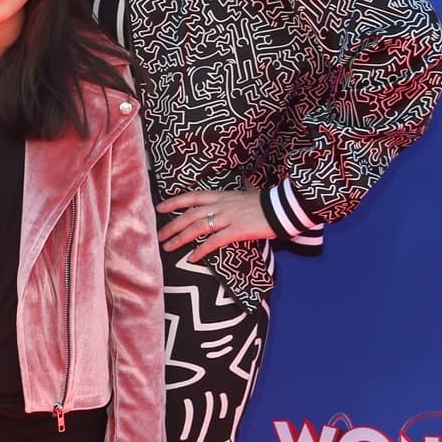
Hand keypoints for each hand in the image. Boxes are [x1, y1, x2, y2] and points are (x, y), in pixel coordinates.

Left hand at [156, 183, 273, 262]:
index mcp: (221, 195)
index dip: (174, 202)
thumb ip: (239, 191)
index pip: (192, 197)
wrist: (283, 207)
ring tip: (168, 248)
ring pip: (197, 227)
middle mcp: (221, 204)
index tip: (159, 208)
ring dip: (180, 238)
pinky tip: (191, 258)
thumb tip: (243, 183)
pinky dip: (200, 250)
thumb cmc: (266, 202)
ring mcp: (228, 217)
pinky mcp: (236, 230)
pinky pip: (213, 241)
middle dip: (171, 225)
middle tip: (159, 236)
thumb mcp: (247, 193)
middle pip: (189, 214)